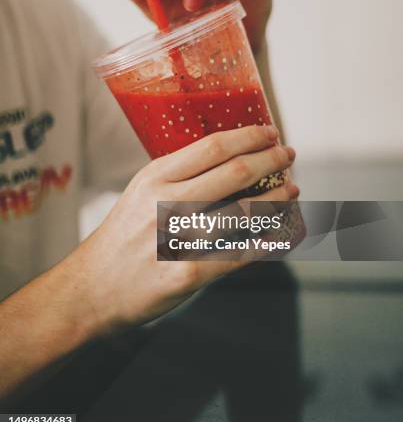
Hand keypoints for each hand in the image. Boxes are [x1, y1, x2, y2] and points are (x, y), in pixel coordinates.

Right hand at [80, 125, 297, 334]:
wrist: (92, 288)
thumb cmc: (122, 237)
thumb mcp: (140, 192)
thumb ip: (178, 176)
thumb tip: (228, 161)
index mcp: (154, 178)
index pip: (212, 148)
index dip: (248, 137)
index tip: (270, 133)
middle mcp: (165, 204)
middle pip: (234, 173)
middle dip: (270, 160)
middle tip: (288, 155)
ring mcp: (177, 240)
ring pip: (243, 212)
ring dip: (276, 199)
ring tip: (292, 190)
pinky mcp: (187, 274)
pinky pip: (239, 255)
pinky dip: (267, 242)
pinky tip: (282, 233)